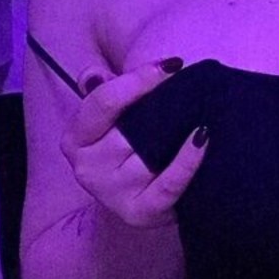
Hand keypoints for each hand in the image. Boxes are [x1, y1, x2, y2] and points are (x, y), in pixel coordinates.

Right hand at [60, 59, 207, 229]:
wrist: (138, 199)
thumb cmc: (127, 148)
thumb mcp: (109, 117)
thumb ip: (100, 89)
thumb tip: (94, 76)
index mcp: (75, 139)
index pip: (103, 101)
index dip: (139, 79)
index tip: (172, 66)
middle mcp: (87, 168)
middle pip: (128, 127)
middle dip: (163, 107)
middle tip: (193, 91)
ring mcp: (112, 194)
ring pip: (149, 153)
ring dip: (177, 132)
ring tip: (201, 113)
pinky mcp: (141, 213)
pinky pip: (169, 184)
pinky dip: (188, 161)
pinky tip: (203, 138)